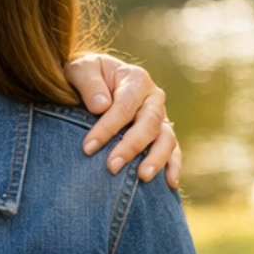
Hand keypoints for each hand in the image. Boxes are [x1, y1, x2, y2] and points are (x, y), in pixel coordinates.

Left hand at [67, 53, 179, 188]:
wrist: (94, 81)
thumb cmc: (86, 76)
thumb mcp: (80, 70)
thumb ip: (89, 83)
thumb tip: (101, 106)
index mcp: (136, 79)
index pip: (124, 106)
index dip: (107, 128)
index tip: (87, 148)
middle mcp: (153, 98)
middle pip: (149, 123)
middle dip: (130, 146)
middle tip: (112, 167)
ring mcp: (161, 117)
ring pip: (166, 138)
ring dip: (156, 159)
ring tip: (142, 177)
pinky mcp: (162, 134)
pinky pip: (173, 151)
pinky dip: (174, 166)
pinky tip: (170, 184)